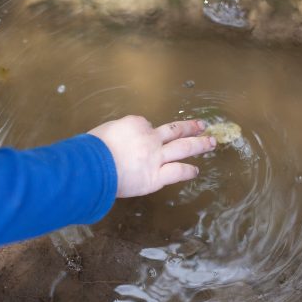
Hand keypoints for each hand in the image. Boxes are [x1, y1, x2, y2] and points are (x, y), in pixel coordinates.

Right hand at [88, 115, 215, 197]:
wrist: (93, 166)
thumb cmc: (90, 151)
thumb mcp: (101, 133)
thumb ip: (113, 136)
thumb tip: (113, 143)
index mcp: (134, 124)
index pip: (146, 125)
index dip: (147, 130)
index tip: (146, 134)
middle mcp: (149, 138)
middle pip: (174, 130)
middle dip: (190, 128)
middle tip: (202, 125)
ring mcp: (156, 157)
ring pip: (183, 148)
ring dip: (199, 144)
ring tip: (211, 142)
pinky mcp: (156, 177)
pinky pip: (177, 172)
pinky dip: (188, 170)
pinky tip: (196, 171)